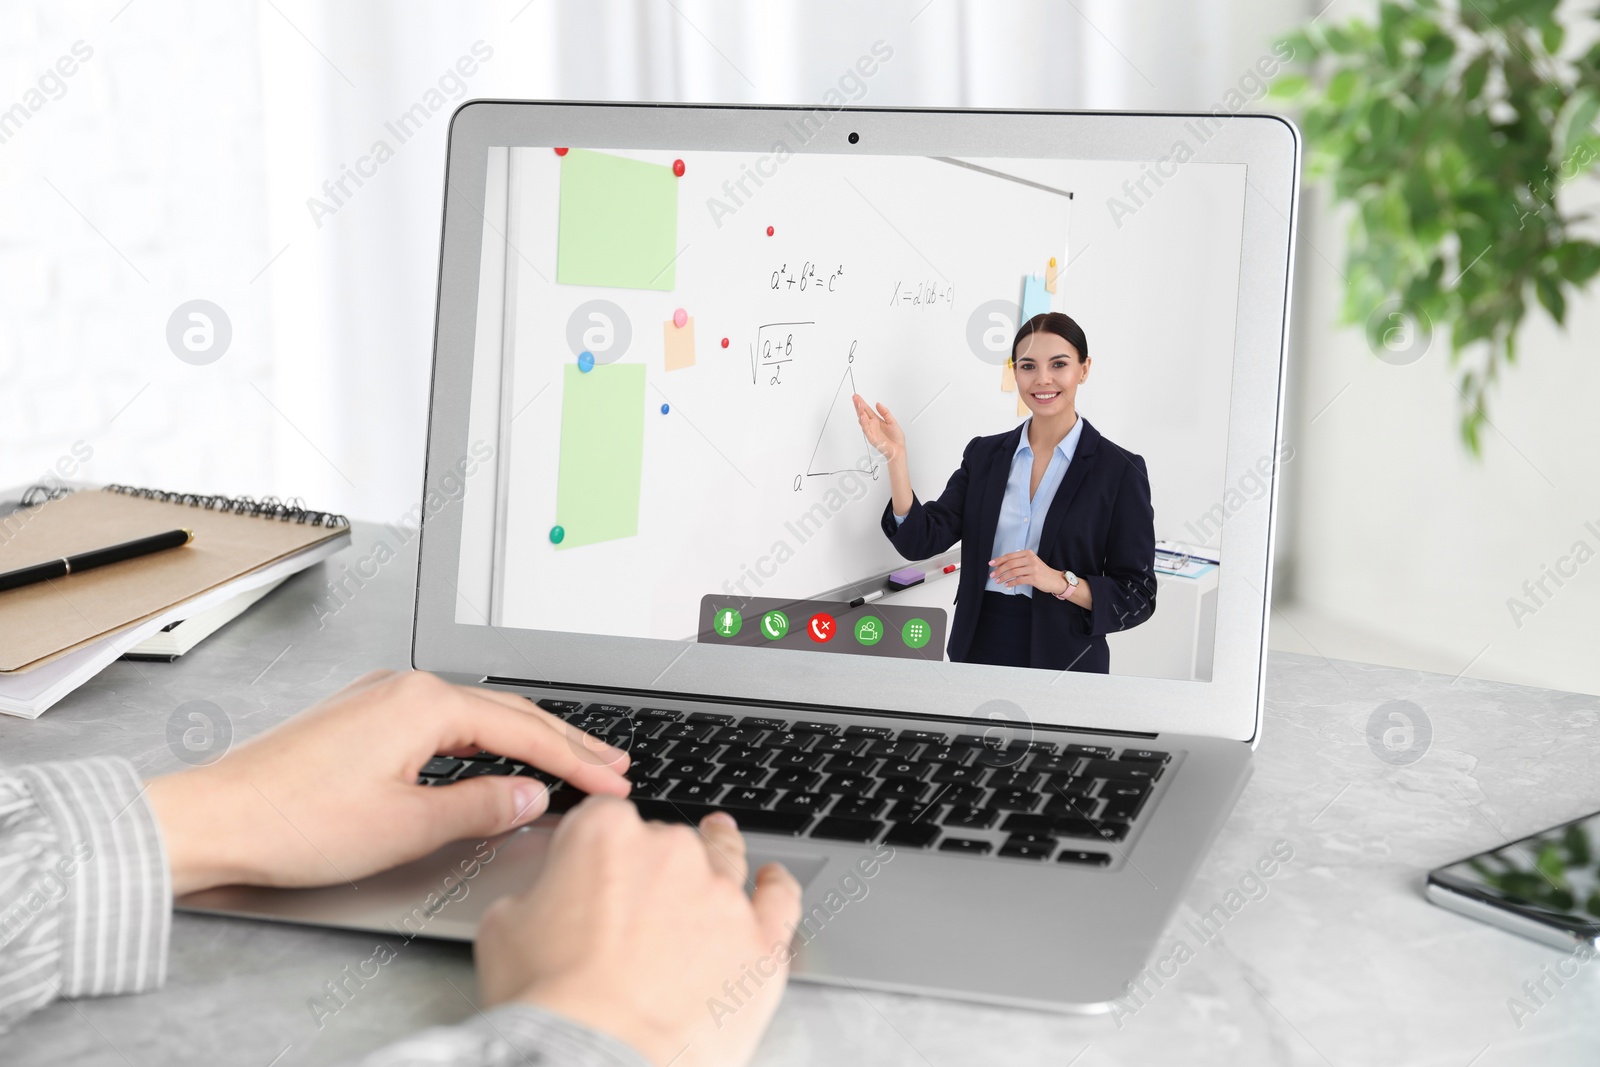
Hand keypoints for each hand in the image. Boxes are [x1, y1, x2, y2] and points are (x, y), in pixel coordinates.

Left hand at [146, 670, 631, 894]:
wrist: (216, 820)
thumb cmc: (294, 822)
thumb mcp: (406, 826)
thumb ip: (480, 807)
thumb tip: (531, 796)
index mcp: (424, 704)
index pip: (525, 732)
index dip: (576, 762)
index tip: (612, 783)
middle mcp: (406, 688)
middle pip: (508, 712)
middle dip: (565, 741)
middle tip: (612, 764)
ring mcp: (381, 698)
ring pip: (477, 715)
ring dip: (528, 740)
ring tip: (571, 760)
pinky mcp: (362, 718)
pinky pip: (444, 721)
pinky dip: (485, 740)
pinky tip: (497, 757)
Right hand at [477, 799, 802, 1066]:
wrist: (597, 1059)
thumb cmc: (549, 1002)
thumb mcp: (504, 928)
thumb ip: (535, 894)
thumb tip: (546, 899)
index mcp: (605, 835)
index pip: (606, 817)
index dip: (600, 844)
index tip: (598, 864)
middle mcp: (670, 852)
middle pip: (667, 841)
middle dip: (654, 866)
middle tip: (640, 903)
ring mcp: (721, 895)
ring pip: (725, 859)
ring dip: (720, 856)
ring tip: (720, 851)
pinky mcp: (760, 941)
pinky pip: (781, 899)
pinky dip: (777, 887)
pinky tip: (773, 882)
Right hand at [852, 393, 905, 463]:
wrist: (898, 449)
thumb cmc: (896, 438)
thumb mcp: (892, 421)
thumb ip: (885, 412)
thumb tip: (878, 404)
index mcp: (877, 420)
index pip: (867, 410)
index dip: (862, 403)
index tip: (857, 396)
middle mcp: (872, 425)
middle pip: (862, 413)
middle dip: (858, 405)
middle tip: (854, 398)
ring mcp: (871, 431)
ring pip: (862, 420)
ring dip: (860, 412)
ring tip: (858, 405)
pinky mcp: (871, 437)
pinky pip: (866, 429)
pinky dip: (863, 423)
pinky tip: (862, 416)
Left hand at [990, 550, 1071, 597]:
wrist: (1054, 579)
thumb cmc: (1041, 571)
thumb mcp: (1031, 562)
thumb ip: (1019, 561)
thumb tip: (1002, 564)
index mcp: (1028, 553)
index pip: (1010, 555)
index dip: (999, 560)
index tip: (991, 564)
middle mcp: (1030, 559)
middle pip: (1010, 563)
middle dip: (999, 569)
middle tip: (992, 575)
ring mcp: (1033, 568)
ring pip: (1013, 572)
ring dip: (1003, 577)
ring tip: (998, 581)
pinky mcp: (1034, 578)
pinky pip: (1019, 580)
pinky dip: (1011, 583)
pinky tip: (1007, 584)